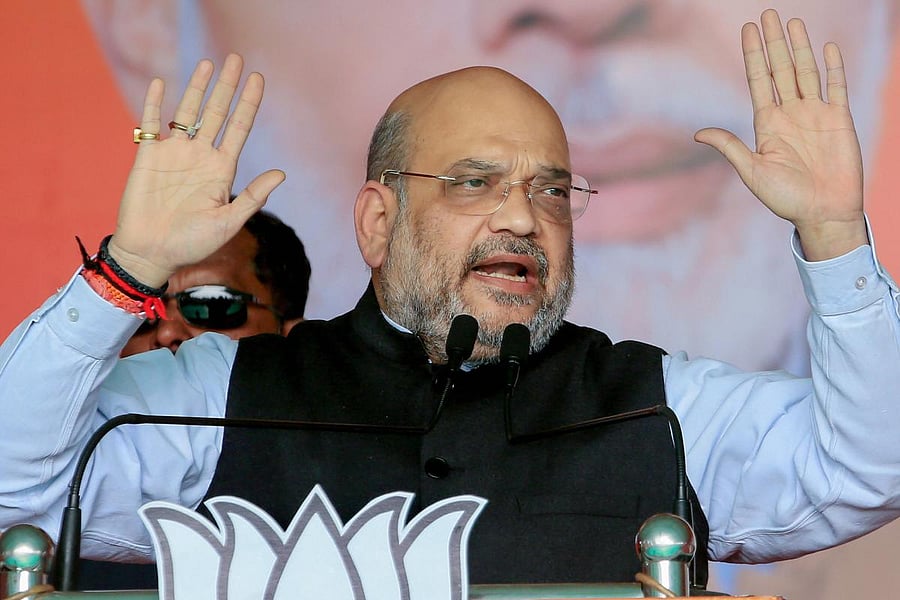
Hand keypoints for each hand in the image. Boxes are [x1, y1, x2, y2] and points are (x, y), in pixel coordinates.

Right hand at [109, 54, 284, 286]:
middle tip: (237, 58)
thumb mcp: (228, 221)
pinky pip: (151, 124)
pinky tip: (161, 83)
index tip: (258, 78)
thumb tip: (282, 173)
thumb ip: (253, 196)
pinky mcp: (148, 156)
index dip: (249, 103)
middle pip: (216, 113)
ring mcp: (174, 154)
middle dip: (227, 87)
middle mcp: (200, 156)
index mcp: (222, 170)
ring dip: (197, 88)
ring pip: (187, 112)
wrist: (152, 253)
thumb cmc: (192, 243)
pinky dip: (154, 103)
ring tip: (208, 64)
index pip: (239, 128)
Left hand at [695, 9, 866, 260]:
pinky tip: (827, 46)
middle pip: (781, 68)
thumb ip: (730, 147)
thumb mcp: (752, 171)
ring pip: (806, 71)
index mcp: (767, 123)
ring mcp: (815, 114)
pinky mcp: (840, 119)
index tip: (748, 29)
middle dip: (773, 42)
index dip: (754, 54)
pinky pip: (836, 86)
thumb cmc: (786, 199)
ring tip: (791, 22)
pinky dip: (833, 67)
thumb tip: (697, 133)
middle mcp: (790, 113)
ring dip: (799, 46)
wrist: (823, 213)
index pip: (758, 80)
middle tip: (767, 13)